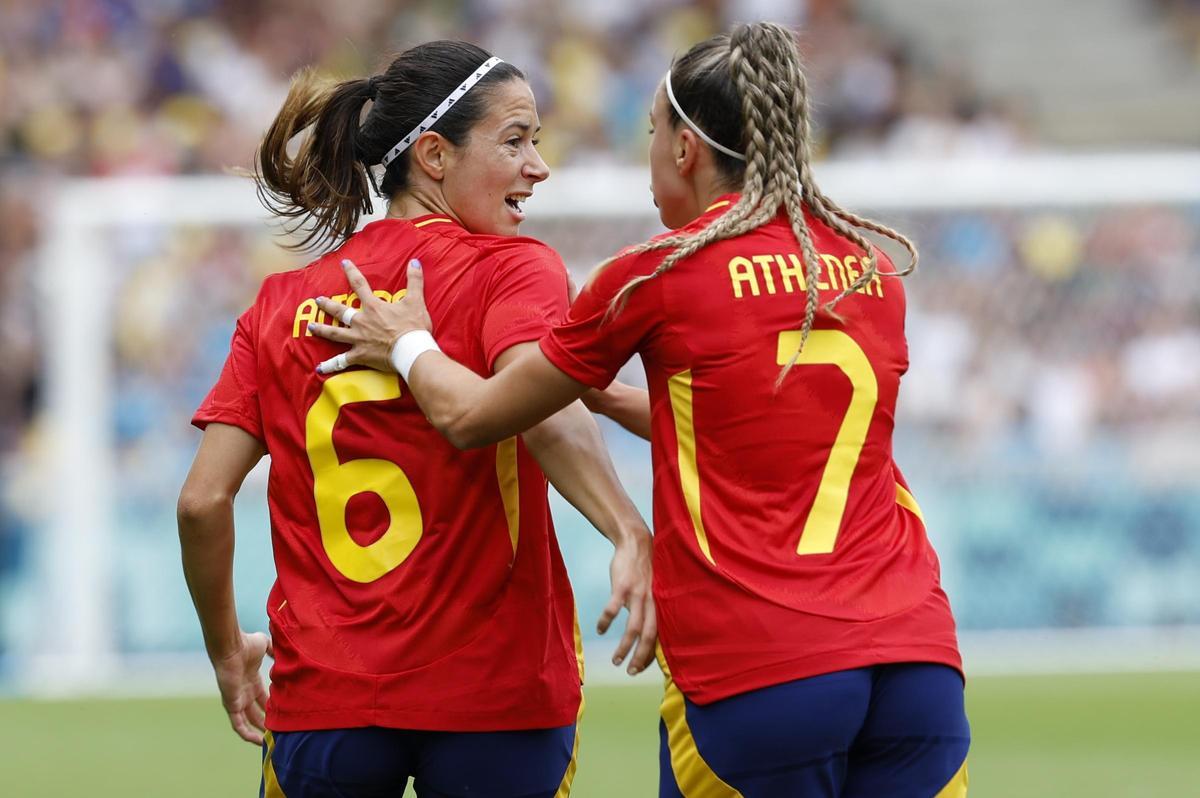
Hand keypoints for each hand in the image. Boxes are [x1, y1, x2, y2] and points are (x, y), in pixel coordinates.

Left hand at [211, 630, 272, 744]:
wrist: (231, 646)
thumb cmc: (246, 644)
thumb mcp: (265, 646)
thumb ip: (274, 651)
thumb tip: (285, 652)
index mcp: (251, 681)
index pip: (262, 699)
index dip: (271, 707)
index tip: (282, 714)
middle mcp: (243, 693)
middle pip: (255, 713)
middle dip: (266, 722)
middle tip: (279, 732)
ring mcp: (236, 700)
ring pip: (247, 722)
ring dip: (258, 731)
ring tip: (270, 742)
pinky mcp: (231, 705)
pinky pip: (238, 725)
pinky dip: (247, 734)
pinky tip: (258, 741)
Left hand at [309, 259, 432, 373]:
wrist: (411, 350)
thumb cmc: (413, 327)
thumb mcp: (416, 301)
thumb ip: (414, 280)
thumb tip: (415, 261)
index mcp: (373, 307)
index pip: (360, 285)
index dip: (351, 272)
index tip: (344, 264)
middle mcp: (361, 322)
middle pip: (340, 311)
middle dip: (328, 305)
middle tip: (317, 300)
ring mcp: (358, 339)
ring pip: (335, 333)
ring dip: (322, 329)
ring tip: (311, 327)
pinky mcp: (360, 355)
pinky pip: (342, 361)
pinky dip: (331, 365)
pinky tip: (320, 368)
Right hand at [597, 529, 655, 674]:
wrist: (636, 542)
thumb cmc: (644, 570)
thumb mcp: (653, 591)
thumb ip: (651, 610)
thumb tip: (644, 632)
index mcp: (660, 605)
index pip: (660, 637)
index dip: (652, 655)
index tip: (642, 668)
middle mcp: (652, 603)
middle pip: (649, 637)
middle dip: (641, 658)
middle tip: (631, 672)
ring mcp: (637, 595)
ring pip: (633, 628)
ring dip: (624, 647)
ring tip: (616, 661)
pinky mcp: (622, 586)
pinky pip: (613, 609)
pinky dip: (606, 622)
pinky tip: (600, 630)